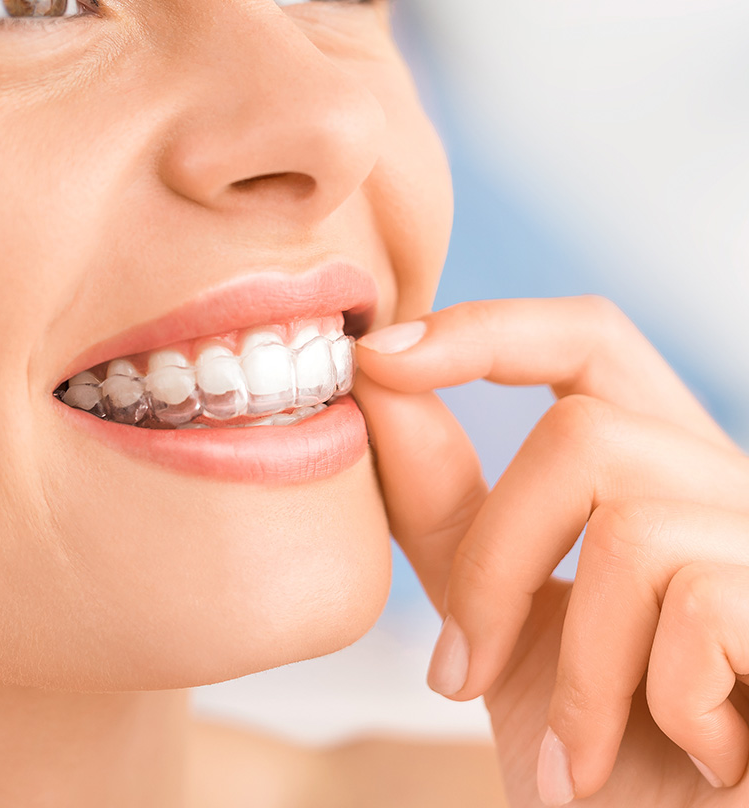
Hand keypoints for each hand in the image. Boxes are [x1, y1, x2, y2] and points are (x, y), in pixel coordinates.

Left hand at [352, 296, 748, 805]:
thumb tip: (379, 380)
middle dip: (497, 560)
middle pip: (587, 433)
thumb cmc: (594, 758)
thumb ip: (448, 504)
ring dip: (578, 668)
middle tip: (463, 671)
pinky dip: (656, 704)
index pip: (586, 340)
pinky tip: (691, 762)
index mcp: (658, 474)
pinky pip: (701, 605)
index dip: (486, 330)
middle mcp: (730, 491)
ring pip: (632, 529)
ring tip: (578, 756)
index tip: (380, 356)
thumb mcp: (501, 617)